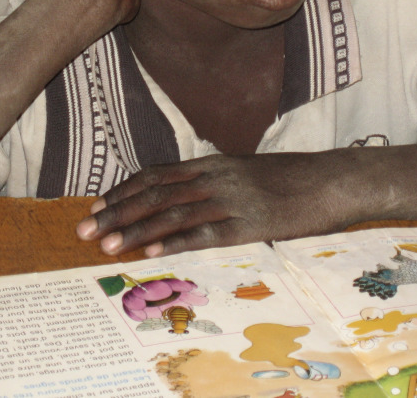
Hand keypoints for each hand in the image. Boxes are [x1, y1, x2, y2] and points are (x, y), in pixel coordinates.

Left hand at [75, 152, 353, 256]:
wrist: (332, 179)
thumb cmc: (292, 178)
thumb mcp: (247, 170)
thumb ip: (216, 179)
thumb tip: (189, 192)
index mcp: (212, 163)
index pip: (156, 175)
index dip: (123, 191)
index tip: (97, 206)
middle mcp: (214, 177)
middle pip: (154, 194)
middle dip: (115, 213)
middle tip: (84, 230)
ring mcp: (230, 199)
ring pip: (170, 214)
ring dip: (133, 231)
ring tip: (104, 247)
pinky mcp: (247, 224)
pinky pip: (202, 234)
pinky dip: (172, 243)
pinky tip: (150, 253)